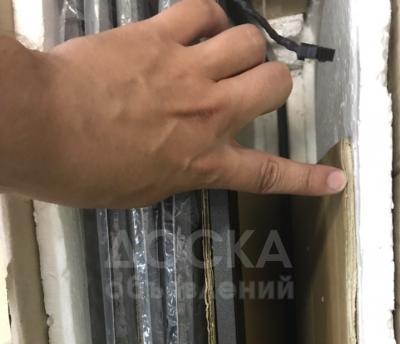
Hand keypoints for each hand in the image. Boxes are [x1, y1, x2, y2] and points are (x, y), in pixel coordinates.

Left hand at [3, 0, 346, 206]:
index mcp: (202, 163)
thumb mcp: (140, 191)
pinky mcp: (159, 35)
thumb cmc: (85, 172)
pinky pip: (202, 8)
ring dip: (246, 48)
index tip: (335, 178)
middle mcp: (207, 114)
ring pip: (249, 41)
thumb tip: (187, 159)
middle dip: (273, 86)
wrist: (41, 127)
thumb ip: (177, 173)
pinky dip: (208, 14)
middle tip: (254, 90)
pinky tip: (198, 24)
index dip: (306, 178)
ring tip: (225, 54)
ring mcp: (187, 70)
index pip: (267, 174)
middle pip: (274, 85)